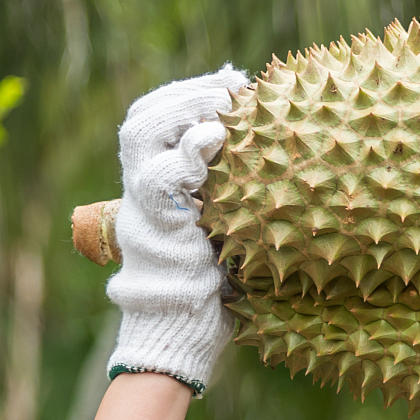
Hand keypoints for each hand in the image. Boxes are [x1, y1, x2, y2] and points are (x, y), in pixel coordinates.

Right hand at [107, 65, 247, 395]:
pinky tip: (214, 140)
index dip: (189, 95)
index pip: (157, 123)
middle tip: (232, 84)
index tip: (234, 79)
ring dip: (184, 108)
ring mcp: (143, 207)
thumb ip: (233, 201)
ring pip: (143, 132)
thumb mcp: (225, 239)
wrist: (179, 340)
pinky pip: (162, 175)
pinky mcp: (154, 226)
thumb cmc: (212, 301)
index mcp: (154, 192)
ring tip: (224, 106)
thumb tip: (279, 171)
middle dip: (188, 92)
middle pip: (144, 117)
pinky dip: (187, 153)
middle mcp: (140, 194)